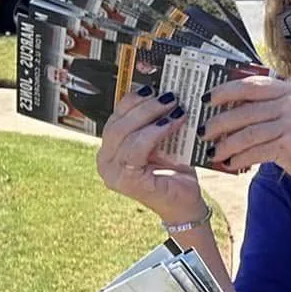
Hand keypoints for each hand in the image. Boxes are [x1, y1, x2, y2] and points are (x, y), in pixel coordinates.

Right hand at [95, 88, 207, 222]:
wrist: (185, 203)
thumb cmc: (174, 173)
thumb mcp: (162, 142)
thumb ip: (154, 122)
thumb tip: (163, 92)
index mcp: (110, 150)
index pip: (114, 118)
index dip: (131, 100)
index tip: (152, 88)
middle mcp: (105, 161)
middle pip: (117, 123)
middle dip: (144, 106)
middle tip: (169, 96)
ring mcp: (112, 173)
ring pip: (125, 133)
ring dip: (152, 116)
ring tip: (175, 108)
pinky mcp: (126, 181)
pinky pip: (137, 148)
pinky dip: (156, 132)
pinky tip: (173, 123)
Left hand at [198, 75, 290, 183]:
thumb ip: (272, 105)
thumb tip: (231, 107)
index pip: (254, 85)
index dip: (226, 90)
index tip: (208, 99)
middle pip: (246, 110)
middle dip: (219, 122)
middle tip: (204, 131)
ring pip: (248, 133)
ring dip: (226, 144)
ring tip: (215, 152)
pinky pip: (256, 151)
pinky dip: (240, 158)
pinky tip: (231, 163)